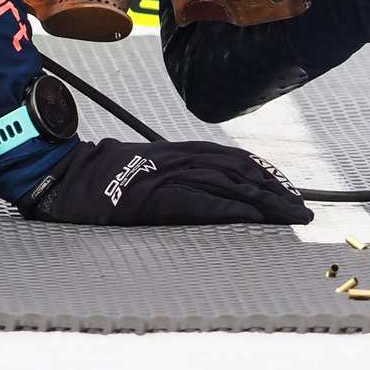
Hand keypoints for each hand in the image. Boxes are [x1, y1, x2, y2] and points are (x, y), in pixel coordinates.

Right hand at [26, 138, 311, 225]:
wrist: (65, 177)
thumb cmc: (101, 177)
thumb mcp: (146, 168)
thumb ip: (176, 175)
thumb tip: (204, 191)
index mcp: (179, 151)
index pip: (235, 159)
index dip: (266, 174)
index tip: (288, 191)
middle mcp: (181, 158)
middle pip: (242, 170)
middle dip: (277, 190)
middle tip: (303, 210)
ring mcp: (170, 175)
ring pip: (231, 183)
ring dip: (267, 201)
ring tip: (292, 216)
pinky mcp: (158, 196)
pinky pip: (203, 201)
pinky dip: (233, 208)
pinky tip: (254, 218)